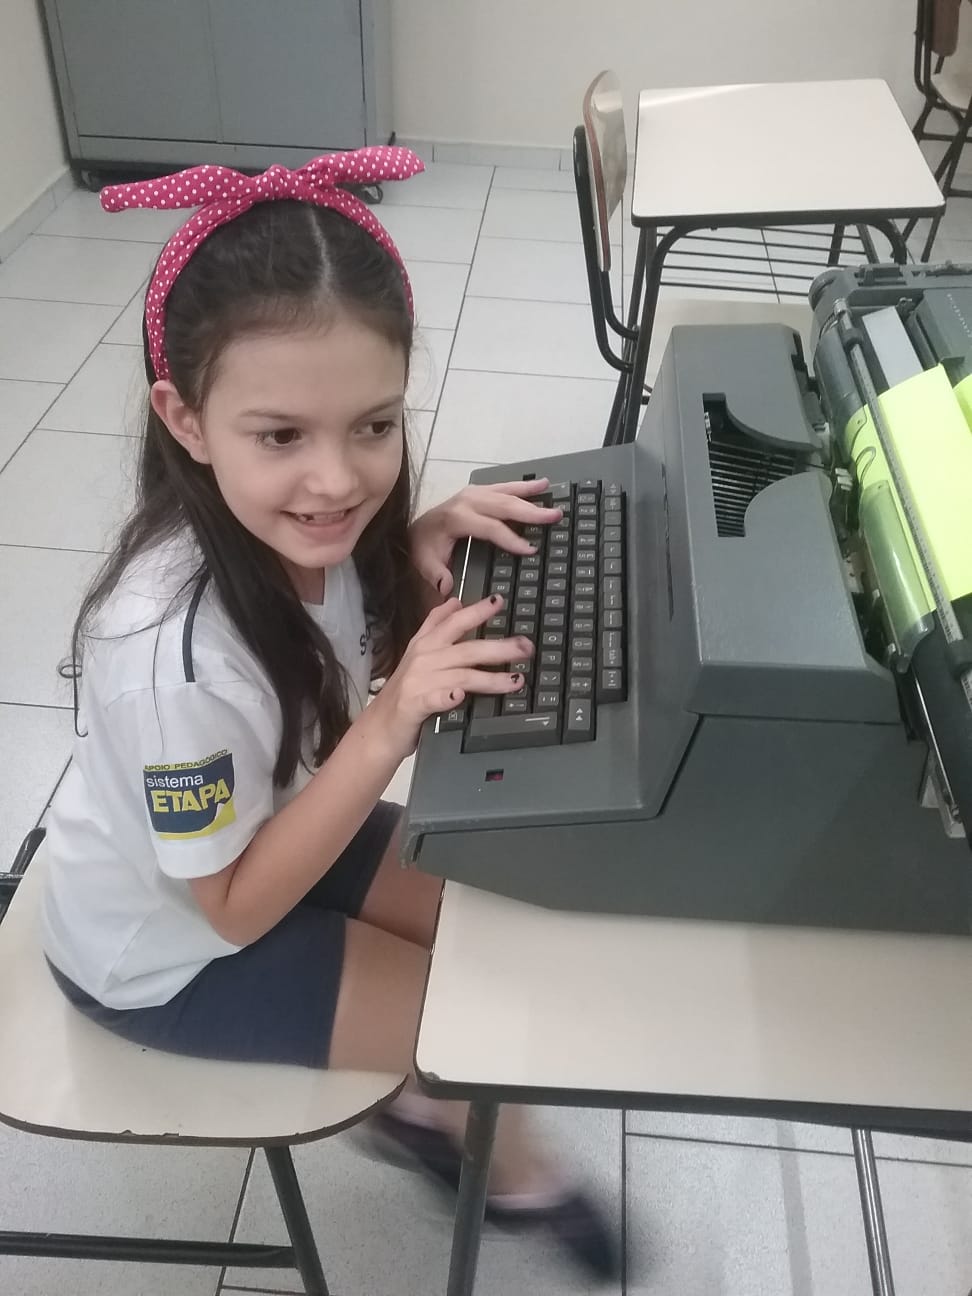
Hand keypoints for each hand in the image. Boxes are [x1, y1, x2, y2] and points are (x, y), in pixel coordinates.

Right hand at [368, 595, 532, 759]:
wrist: (380, 727)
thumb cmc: (405, 690)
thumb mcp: (417, 652)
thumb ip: (435, 625)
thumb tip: (455, 601)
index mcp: (426, 644)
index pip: (454, 622)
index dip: (476, 611)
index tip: (498, 601)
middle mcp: (423, 659)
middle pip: (466, 649)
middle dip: (499, 647)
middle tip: (526, 647)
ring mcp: (418, 682)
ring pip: (460, 675)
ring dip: (490, 678)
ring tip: (515, 680)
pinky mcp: (414, 705)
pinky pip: (434, 699)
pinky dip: (447, 697)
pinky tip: (460, 696)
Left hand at [409, 477, 562, 596]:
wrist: (415, 529)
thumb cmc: (424, 547)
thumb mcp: (425, 563)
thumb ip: (436, 574)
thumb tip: (447, 587)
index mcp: (456, 518)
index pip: (490, 527)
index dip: (510, 539)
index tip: (530, 550)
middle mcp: (467, 501)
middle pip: (503, 505)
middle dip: (530, 512)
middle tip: (554, 517)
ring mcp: (473, 493)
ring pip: (506, 492)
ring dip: (531, 494)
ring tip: (552, 496)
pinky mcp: (478, 491)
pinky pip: (504, 486)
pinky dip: (523, 486)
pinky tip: (541, 484)